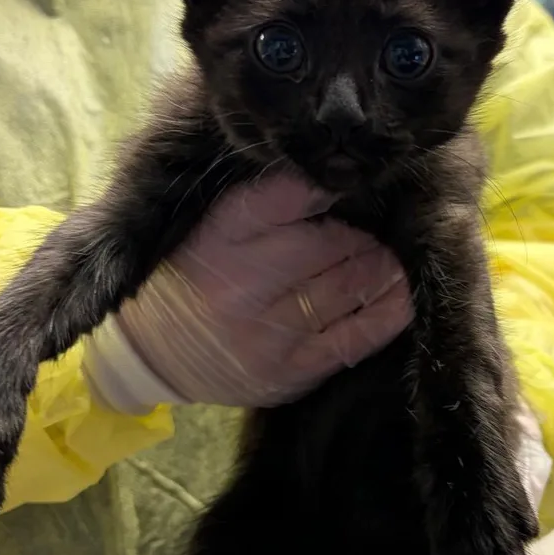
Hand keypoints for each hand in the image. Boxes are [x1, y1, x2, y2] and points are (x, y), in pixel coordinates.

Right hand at [82, 174, 411, 413]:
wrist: (152, 353)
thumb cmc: (191, 272)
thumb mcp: (212, 224)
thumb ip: (267, 201)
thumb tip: (335, 182)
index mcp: (220, 235)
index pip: (287, 196)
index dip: (326, 187)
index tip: (343, 184)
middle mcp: (242, 283)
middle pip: (329, 243)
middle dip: (360, 230)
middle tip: (373, 224)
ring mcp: (269, 333)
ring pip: (349, 286)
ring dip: (380, 265)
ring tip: (387, 254)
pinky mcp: (290, 372)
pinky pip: (356, 338)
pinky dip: (388, 311)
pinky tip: (401, 292)